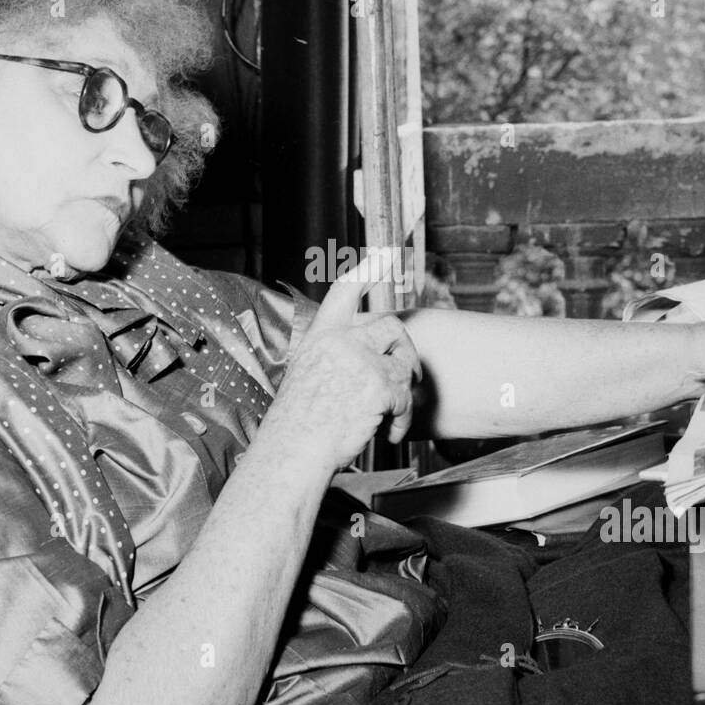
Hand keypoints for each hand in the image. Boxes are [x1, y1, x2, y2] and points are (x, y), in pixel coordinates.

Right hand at [262, 253, 421, 472]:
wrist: (293, 451)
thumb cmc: (296, 426)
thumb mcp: (306, 377)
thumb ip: (334, 360)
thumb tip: (366, 360)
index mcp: (319, 337)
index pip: (345, 291)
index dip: (367, 270)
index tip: (386, 253)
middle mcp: (340, 341)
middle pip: (392, 327)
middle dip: (407, 350)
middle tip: (411, 374)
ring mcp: (361, 360)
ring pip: (403, 366)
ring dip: (403, 396)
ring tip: (389, 419)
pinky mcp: (379, 384)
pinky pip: (406, 398)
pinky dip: (401, 420)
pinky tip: (387, 434)